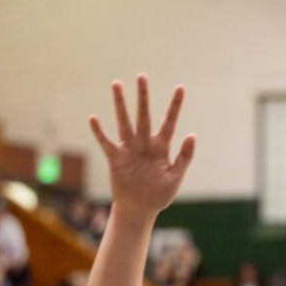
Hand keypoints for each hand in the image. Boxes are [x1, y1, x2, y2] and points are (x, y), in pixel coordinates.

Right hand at [89, 76, 194, 220]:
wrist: (140, 210)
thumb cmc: (159, 195)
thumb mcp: (175, 177)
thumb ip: (184, 157)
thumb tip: (192, 135)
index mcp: (162, 146)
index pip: (170, 121)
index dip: (175, 105)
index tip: (180, 87)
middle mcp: (145, 143)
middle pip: (144, 115)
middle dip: (143, 96)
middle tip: (141, 76)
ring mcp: (129, 149)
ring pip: (124, 122)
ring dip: (120, 104)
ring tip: (117, 84)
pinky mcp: (115, 158)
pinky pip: (106, 142)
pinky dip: (100, 131)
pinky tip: (93, 118)